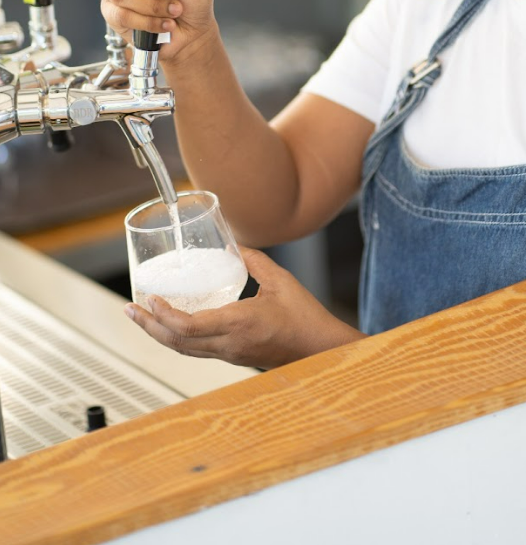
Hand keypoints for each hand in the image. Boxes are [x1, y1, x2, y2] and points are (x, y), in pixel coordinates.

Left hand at [123, 247, 365, 369]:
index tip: (150, 299)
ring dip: (158, 333)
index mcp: (237, 324)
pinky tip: (172, 324)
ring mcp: (229, 354)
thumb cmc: (304, 317)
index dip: (162, 315)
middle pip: (176, 342)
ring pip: (183, 350)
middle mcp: (228, 344)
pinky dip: (177, 337)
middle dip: (148, 326)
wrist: (319, 349)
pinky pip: (196, 350)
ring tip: (142, 317)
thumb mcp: (280, 280)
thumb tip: (234, 244)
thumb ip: (254, 260)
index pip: (188, 327)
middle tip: (130, 308)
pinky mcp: (233, 357)